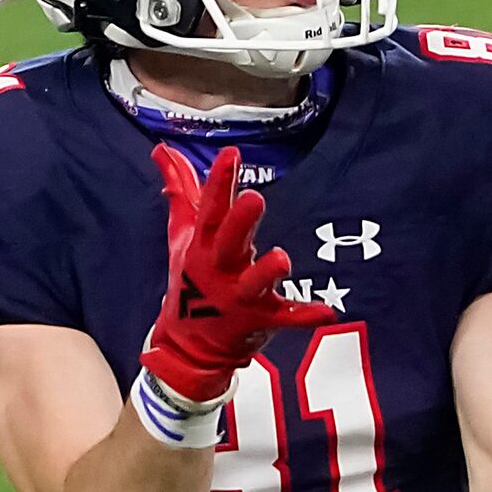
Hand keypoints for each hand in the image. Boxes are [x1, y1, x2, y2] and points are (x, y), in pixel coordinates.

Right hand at [139, 145, 336, 403]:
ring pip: (253, 283)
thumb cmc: (191, 277)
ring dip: (266, 272)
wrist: (189, 343)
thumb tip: (162, 149)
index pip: (210, 210)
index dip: (220, 183)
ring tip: (282, 258)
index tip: (231, 155)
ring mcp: (238, 296)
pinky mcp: (259, 319)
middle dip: (240, 222)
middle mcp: (219, 269)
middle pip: (229, 243)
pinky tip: (328, 312)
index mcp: (203, 245)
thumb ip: (179, 189)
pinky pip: (284, 317)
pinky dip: (304, 316)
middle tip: (256, 199)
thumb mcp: (182, 233)